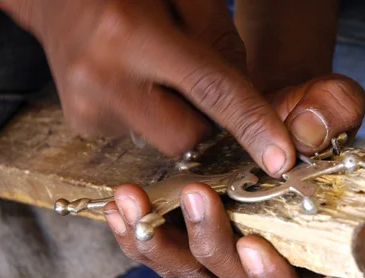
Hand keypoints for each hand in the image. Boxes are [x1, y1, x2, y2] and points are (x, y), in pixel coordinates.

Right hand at [2, 0, 295, 175]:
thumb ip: (221, 41)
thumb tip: (247, 99)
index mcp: (131, 32)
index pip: (210, 90)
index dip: (251, 125)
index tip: (280, 158)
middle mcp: (104, 77)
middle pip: (188, 136)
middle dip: (207, 120)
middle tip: (194, 78)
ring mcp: (87, 108)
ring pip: (167, 141)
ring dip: (178, 116)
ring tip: (156, 72)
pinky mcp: (83, 124)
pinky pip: (143, 136)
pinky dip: (153, 115)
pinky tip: (135, 82)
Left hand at [104, 74, 364, 277]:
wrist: (266, 111)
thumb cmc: (305, 117)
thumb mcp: (330, 103)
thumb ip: (334, 112)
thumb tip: (306, 134)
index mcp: (309, 246)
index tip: (252, 244)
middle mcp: (262, 259)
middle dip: (210, 242)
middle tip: (196, 194)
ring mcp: (220, 250)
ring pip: (185, 267)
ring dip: (157, 241)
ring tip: (135, 199)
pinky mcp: (185, 235)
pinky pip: (156, 247)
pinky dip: (135, 231)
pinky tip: (119, 204)